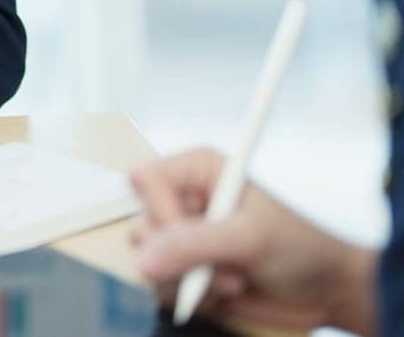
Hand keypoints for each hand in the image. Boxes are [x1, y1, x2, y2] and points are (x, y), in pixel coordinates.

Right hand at [128, 147, 378, 334]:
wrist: (324, 293)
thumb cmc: (300, 249)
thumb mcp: (248, 238)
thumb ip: (193, 245)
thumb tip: (144, 260)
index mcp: (199, 172)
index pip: (147, 180)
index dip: (161, 210)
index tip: (189, 234)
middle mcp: (185, 201)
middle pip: (141, 223)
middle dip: (180, 255)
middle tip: (220, 262)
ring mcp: (183, 239)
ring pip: (148, 260)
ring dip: (191, 279)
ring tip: (232, 279)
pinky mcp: (185, 271)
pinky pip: (162, 286)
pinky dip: (194, 296)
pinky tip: (225, 291)